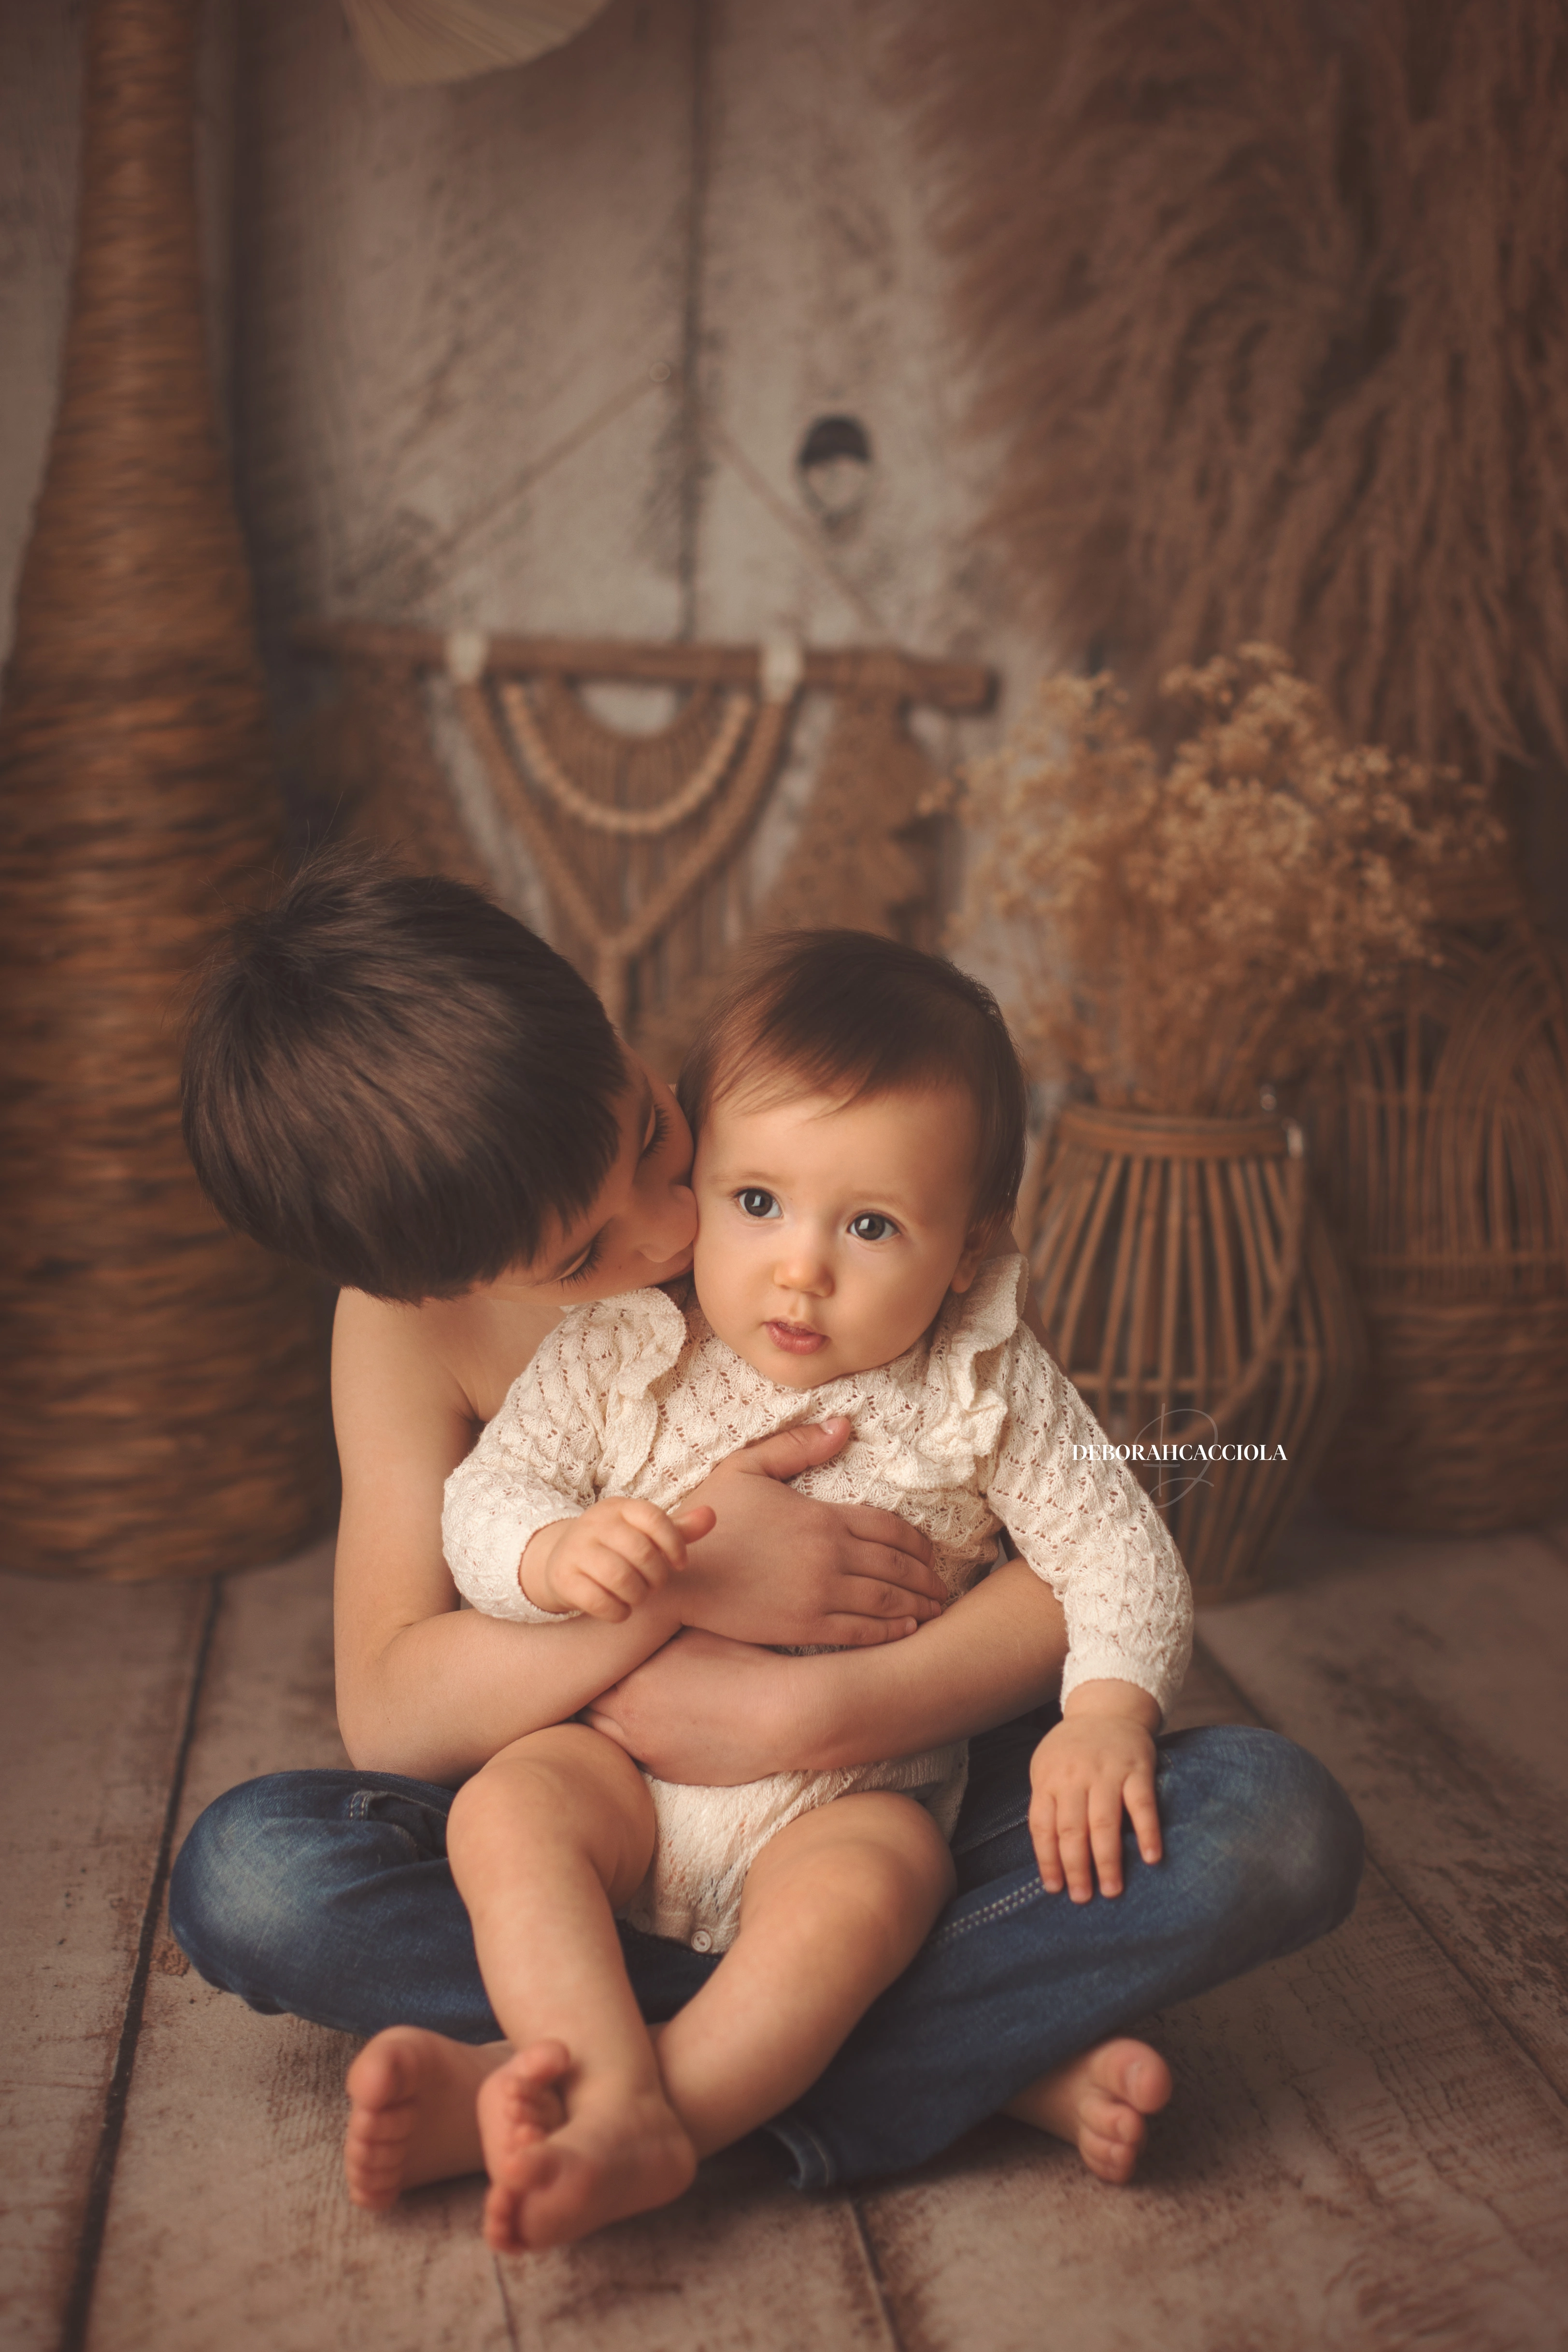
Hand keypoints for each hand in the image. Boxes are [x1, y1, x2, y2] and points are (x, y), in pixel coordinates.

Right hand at [521, 1498, 714, 1622]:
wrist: (560, 1561)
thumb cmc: (614, 1548)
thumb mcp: (644, 1534)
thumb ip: (679, 1529)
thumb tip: (711, 1516)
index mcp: (618, 1507)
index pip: (654, 1517)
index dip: (674, 1544)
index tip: (680, 1564)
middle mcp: (594, 1524)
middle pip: (640, 1551)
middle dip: (657, 1577)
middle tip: (655, 1585)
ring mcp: (575, 1550)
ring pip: (619, 1577)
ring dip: (638, 1595)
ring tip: (638, 1596)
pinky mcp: (562, 1578)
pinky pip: (598, 1601)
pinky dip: (618, 1612)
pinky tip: (620, 1610)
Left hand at [584, 1629, 803, 1782]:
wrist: (780, 1717)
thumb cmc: (743, 1665)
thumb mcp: (693, 1634)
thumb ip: (654, 1630)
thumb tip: (632, 1618)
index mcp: (633, 1679)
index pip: (586, 1672)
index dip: (588, 1662)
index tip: (591, 1654)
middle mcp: (629, 1717)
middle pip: (585, 1707)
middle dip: (588, 1692)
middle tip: (590, 1679)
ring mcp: (646, 1750)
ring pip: (602, 1737)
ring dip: (604, 1721)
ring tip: (614, 1703)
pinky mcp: (666, 1771)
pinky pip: (632, 1757)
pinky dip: (631, 1742)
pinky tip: (647, 1726)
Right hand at [679, 1418, 947, 1645]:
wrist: (676, 1576)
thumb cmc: (711, 1519)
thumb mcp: (747, 1468)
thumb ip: (797, 1448)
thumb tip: (843, 1426)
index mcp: (821, 1517)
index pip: (888, 1527)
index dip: (917, 1542)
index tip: (930, 1552)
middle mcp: (828, 1556)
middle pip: (896, 1565)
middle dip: (926, 1576)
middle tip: (942, 1586)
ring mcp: (818, 1595)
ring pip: (886, 1600)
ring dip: (918, 1604)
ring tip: (935, 1609)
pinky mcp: (802, 1627)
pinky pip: (860, 1632)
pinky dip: (891, 1631)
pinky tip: (907, 1629)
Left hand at [1028, 1682, 1160, 1901]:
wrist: (1106, 1708)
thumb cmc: (1072, 1750)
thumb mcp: (1047, 1769)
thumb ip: (1048, 1805)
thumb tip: (1049, 1858)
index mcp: (1048, 1779)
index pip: (1042, 1827)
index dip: (1047, 1860)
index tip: (1054, 1888)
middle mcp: (1074, 1776)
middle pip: (1072, 1829)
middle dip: (1076, 1868)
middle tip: (1082, 1898)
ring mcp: (1107, 1772)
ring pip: (1104, 1822)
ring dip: (1107, 1860)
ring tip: (1111, 1891)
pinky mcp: (1137, 1768)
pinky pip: (1142, 1804)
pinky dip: (1148, 1832)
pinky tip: (1151, 1858)